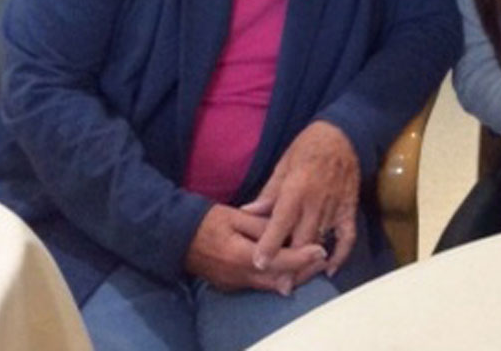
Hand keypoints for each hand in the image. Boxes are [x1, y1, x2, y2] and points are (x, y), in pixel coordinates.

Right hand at [184, 204, 326, 293]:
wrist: (176, 237)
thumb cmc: (208, 220)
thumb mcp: (236, 215)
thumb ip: (262, 226)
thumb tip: (286, 233)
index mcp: (240, 256)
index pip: (279, 262)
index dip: (302, 258)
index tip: (321, 251)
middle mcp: (238, 276)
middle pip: (279, 281)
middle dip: (304, 272)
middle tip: (324, 259)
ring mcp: (234, 284)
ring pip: (271, 286)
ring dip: (293, 276)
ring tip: (313, 263)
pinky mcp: (232, 285)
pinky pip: (260, 285)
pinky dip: (278, 277)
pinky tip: (289, 266)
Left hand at [243, 120, 359, 279]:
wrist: (343, 134)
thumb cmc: (308, 146)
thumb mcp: (284, 163)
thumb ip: (268, 192)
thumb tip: (247, 212)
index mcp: (296, 189)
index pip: (280, 224)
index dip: (269, 246)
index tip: (258, 264)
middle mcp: (316, 202)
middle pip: (301, 241)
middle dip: (289, 265)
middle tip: (279, 286)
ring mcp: (335, 207)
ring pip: (320, 241)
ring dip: (308, 264)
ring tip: (296, 282)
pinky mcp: (349, 208)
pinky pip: (347, 237)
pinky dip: (341, 255)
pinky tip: (330, 268)